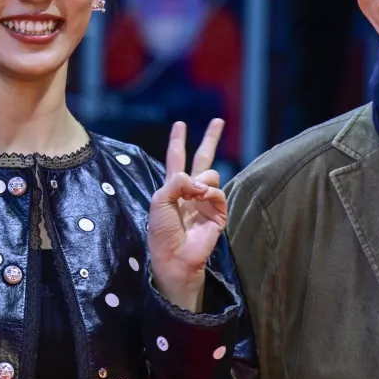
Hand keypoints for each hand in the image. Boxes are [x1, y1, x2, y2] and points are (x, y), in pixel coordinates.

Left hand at [147, 119, 228, 311]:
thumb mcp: (160, 200)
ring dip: (201, 181)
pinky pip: (217, 192)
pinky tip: (203, 199)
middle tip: (218, 121)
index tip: (180, 125)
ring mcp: (205, 202)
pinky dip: (210, 193)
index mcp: (173, 188)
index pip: (176, 159)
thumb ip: (177, 181)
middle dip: (210, 140)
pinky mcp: (218, 213)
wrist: (174, 256)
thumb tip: (199, 178)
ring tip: (193, 195)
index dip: (177, 142)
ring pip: (210, 175)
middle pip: (202, 159)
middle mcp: (190, 192)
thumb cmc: (162, 231)